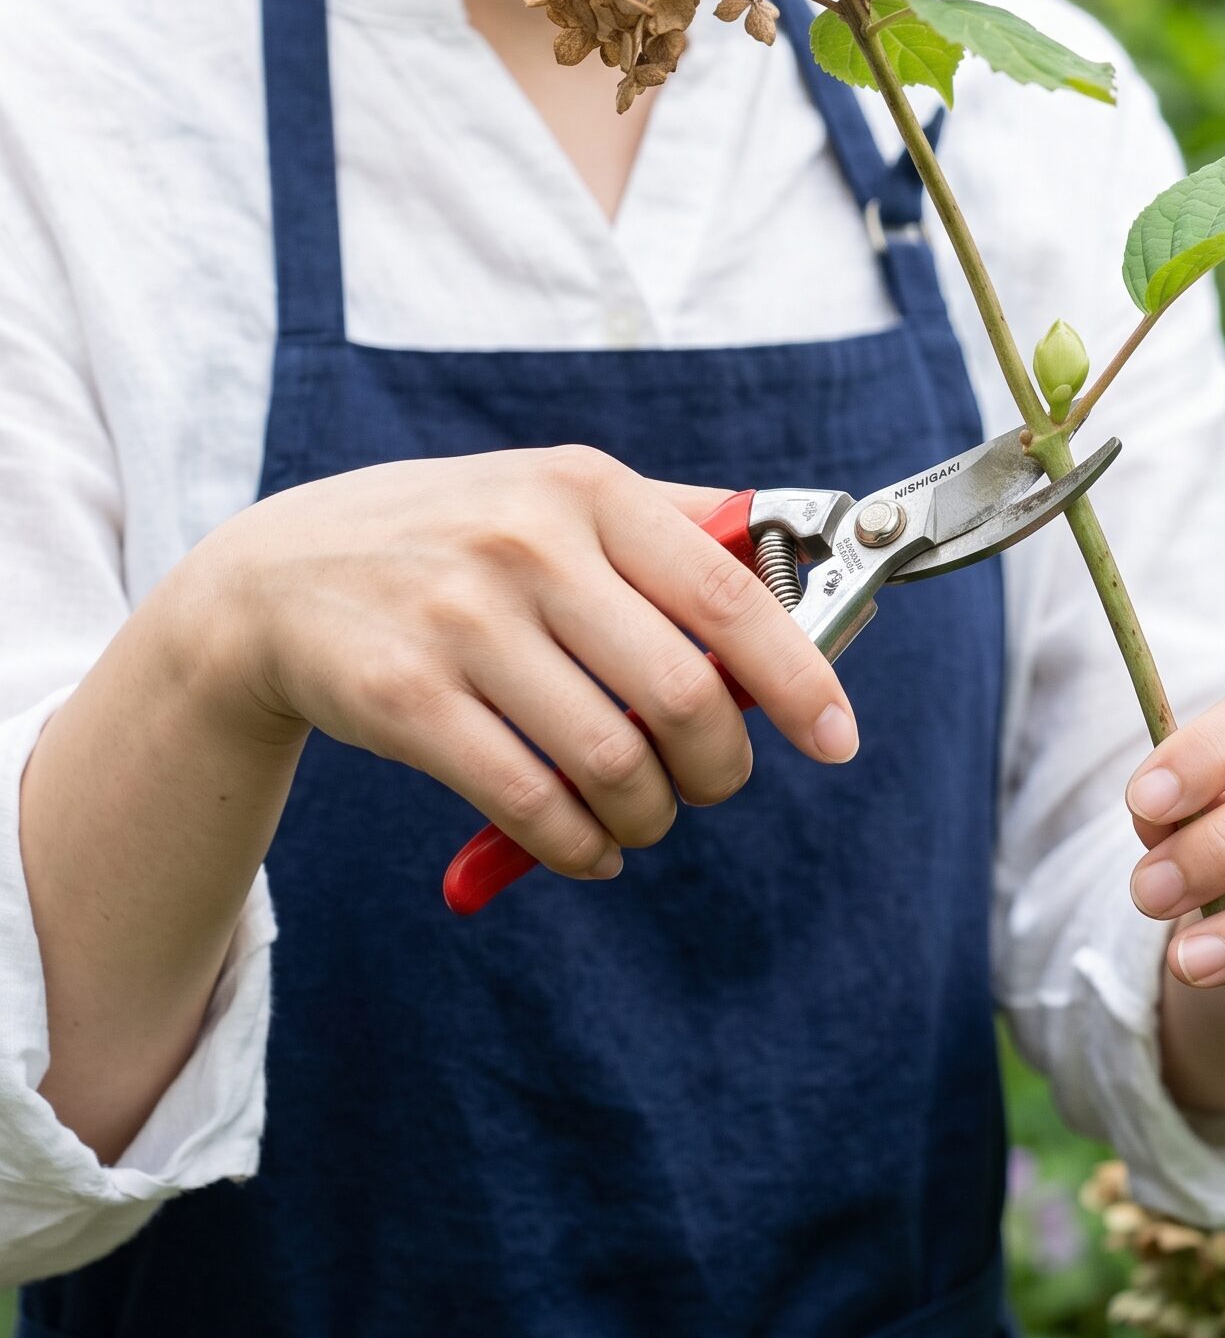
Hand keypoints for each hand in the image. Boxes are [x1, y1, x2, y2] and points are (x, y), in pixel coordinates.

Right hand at [191, 444, 857, 880]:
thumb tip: (804, 574)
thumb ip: (675, 529)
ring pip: (611, 759)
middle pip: (681, 692)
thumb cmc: (453, 541)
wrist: (273, 577)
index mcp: (588, 490)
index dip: (800, 675)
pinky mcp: (403, 698)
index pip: (729, 592)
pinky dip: (579, 846)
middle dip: (720, 766)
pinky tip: (587, 847)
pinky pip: (529, 801)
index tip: (838, 738)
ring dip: (649, 815)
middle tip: (712, 784)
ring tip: (643, 818)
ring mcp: (461, 619)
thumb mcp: (556, 497)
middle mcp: (529, 543)